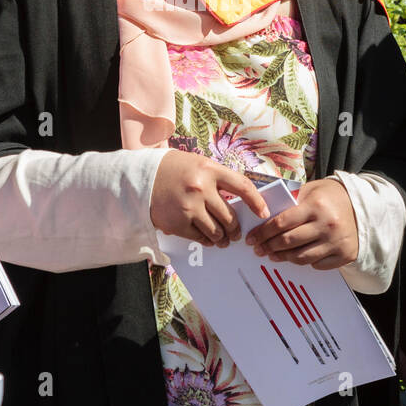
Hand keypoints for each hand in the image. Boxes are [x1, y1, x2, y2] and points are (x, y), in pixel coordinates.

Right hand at [151, 150, 268, 246]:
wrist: (142, 178)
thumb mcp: (198, 164)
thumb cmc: (174, 170)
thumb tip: (240, 200)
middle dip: (236, 229)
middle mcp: (201, 188)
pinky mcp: (178, 223)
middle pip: (230, 216)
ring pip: (217, 231)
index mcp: (209, 169)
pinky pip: (200, 237)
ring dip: (222, 238)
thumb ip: (218, 179)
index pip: (242, 187)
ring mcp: (189, 207)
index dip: (256, 202)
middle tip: (236, 233)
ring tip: (223, 239)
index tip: (263, 213)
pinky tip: (207, 239)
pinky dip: (206, 240)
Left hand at [245, 177, 357, 268]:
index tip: (251, 238)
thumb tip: (264, 215)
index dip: (262, 232)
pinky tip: (297, 256)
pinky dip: (305, 262)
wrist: (362, 206)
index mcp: (316, 206)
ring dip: (283, 258)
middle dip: (269, 247)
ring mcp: (337, 241)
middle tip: (259, 249)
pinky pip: (317, 265)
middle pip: (289, 241)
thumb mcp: (311, 190)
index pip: (281, 222)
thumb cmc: (330, 196)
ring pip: (301, 257)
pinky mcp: (344, 255)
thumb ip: (291, 201)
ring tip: (273, 255)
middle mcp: (327, 224)